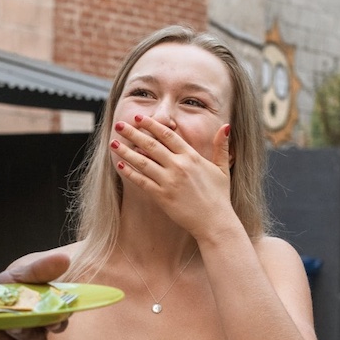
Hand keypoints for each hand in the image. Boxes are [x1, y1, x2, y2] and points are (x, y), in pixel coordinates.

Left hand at [0, 251, 72, 339]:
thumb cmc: (3, 293)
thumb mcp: (18, 278)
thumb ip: (38, 271)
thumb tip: (64, 258)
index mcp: (42, 320)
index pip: (58, 324)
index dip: (56, 323)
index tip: (51, 321)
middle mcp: (30, 339)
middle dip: (20, 331)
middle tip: (9, 322)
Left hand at [111, 116, 234, 237]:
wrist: (215, 222)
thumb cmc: (219, 196)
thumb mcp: (222, 168)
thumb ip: (221, 146)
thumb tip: (226, 126)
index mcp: (192, 157)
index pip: (167, 135)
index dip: (151, 125)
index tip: (139, 117)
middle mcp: (179, 166)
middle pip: (151, 145)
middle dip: (133, 133)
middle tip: (119, 125)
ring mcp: (169, 181)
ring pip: (142, 162)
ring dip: (126, 151)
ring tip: (113, 143)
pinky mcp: (162, 196)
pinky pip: (142, 181)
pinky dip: (130, 172)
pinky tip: (120, 165)